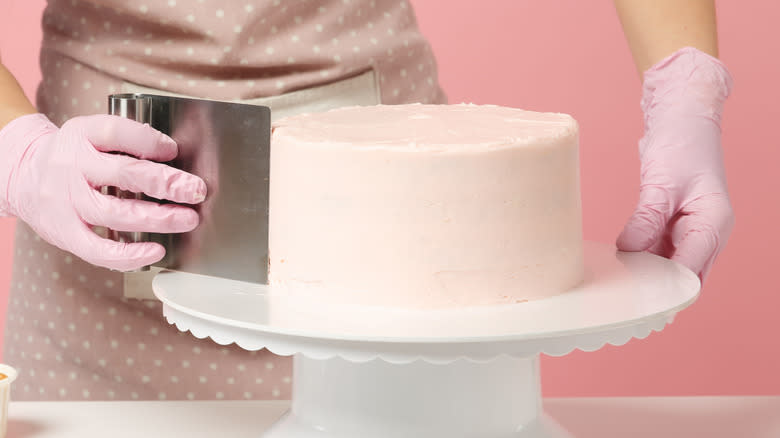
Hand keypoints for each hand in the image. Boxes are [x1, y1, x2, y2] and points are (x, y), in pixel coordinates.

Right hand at [0, 113, 206, 270]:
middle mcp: (73, 166)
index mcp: (82, 135)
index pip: (116, 132)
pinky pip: (98, 249)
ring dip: (158, 218)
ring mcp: (68, 202)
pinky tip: (156, 250)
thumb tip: (175, 155)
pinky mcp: (65, 233)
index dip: (149, 141)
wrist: (23, 177)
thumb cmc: (74, 157)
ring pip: (115, 213)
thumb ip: (130, 140)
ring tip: (187, 219)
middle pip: (124, 173)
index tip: (173, 150)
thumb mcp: (94, 134)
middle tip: (196, 190)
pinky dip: (130, 255)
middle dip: (166, 183)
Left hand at [617, 47, 733, 279]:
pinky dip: (641, 261)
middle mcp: (707, 234)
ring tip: (616, 288)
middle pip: (682, 277)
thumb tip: (629, 251)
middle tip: (620, 300)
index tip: (634, 297)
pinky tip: (619, 268)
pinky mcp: (673, 228)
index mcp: (713, 225)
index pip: (689, 271)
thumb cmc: (681, 144)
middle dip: (655, 289)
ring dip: (645, 276)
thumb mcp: (662, 182)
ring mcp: (691, 233)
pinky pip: (658, 254)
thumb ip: (647, 218)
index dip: (664, 287)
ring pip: (668, 268)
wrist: (683, 119)